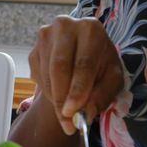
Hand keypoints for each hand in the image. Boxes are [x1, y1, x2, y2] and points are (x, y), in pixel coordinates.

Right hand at [29, 15, 124, 134]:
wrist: (84, 54)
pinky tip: (59, 97)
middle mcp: (65, 26)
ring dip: (54, 98)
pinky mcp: (34, 49)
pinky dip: (47, 92)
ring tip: (65, 116)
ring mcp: (45, 36)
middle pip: (59, 66)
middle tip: (66, 120)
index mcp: (90, 28)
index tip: (73, 113)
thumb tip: (86, 113)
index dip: (78, 90)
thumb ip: (103, 95)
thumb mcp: (112, 79)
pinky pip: (37, 75)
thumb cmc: (101, 65)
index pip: (83, 63)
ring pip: (46, 72)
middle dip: (62, 97)